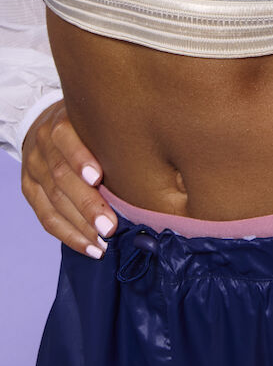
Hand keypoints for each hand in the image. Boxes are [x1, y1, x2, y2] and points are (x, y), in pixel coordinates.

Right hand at [21, 101, 114, 257]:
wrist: (44, 125)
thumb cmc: (84, 125)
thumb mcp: (94, 118)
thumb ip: (110, 132)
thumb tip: (150, 157)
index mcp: (59, 123)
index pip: (64, 139)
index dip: (80, 159)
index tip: (97, 177)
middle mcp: (42, 146)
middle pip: (61, 177)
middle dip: (87, 204)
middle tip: (109, 225)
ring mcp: (34, 170)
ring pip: (54, 202)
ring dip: (80, 226)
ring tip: (103, 242)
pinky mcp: (30, 190)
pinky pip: (47, 218)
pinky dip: (70, 235)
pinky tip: (90, 247)